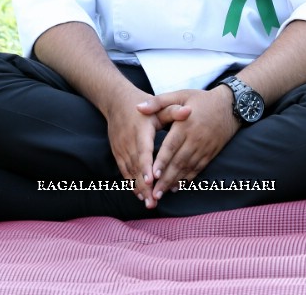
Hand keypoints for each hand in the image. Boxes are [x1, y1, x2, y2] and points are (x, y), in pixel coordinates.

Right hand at [103, 88, 189, 207]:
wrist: (117, 102)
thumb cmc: (143, 107)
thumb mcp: (158, 106)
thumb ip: (173, 111)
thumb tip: (189, 111)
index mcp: (141, 131)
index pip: (143, 151)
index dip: (146, 166)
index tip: (152, 180)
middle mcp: (129, 141)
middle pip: (136, 167)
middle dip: (144, 186)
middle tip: (153, 202)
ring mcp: (121, 149)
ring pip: (130, 172)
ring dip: (139, 188)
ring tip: (149, 203)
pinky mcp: (117, 153)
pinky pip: (124, 171)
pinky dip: (131, 184)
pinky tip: (140, 195)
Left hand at [138, 87, 238, 204]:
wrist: (230, 106)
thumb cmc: (201, 100)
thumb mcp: (180, 94)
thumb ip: (158, 101)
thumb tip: (138, 108)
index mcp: (185, 124)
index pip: (171, 146)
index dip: (162, 161)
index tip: (152, 174)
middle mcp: (195, 139)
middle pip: (178, 162)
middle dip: (165, 179)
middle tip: (153, 193)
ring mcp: (204, 148)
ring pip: (187, 168)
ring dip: (174, 182)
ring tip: (161, 194)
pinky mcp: (210, 154)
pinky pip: (198, 169)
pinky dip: (187, 179)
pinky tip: (177, 188)